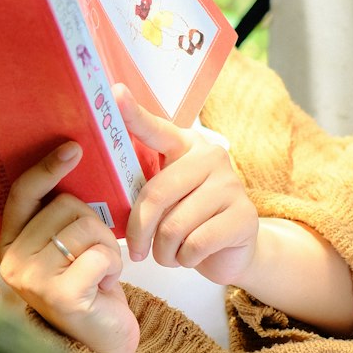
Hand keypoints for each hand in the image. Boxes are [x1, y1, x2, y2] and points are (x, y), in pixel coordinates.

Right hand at [0, 141, 139, 352]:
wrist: (101, 346)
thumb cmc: (88, 289)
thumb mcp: (67, 248)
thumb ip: (62, 216)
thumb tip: (75, 160)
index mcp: (10, 244)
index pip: (22, 194)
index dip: (46, 168)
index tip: (73, 148)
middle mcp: (13, 261)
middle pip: (65, 206)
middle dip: (94, 224)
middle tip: (94, 255)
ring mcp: (33, 279)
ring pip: (85, 226)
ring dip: (106, 246)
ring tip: (98, 272)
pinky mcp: (60, 295)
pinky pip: (100, 253)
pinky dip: (113, 266)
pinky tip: (104, 286)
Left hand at [118, 85, 352, 332]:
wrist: (232, 251)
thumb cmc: (187, 221)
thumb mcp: (165, 200)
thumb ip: (145, 188)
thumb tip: (109, 186)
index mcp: (185, 146)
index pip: (156, 129)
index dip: (133, 114)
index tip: (114, 92)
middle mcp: (211, 156)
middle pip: (156, 194)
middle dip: (140, 231)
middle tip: (137, 251)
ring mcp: (231, 185)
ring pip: (174, 226)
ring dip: (163, 251)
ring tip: (169, 254)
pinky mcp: (244, 216)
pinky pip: (195, 244)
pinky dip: (184, 259)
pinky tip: (190, 257)